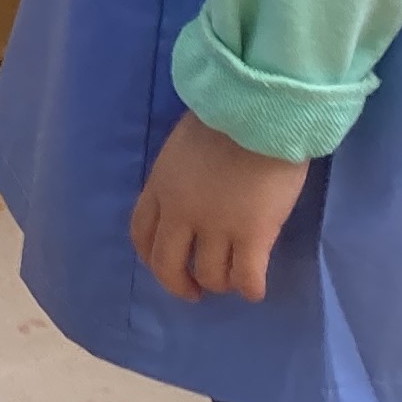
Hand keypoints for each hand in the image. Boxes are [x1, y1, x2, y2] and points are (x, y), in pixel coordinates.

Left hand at [131, 115, 309, 303]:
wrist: (260, 110)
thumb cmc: (225, 117)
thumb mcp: (182, 145)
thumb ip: (179, 175)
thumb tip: (188, 193)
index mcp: (161, 186)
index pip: (141, 233)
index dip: (151, 257)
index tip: (165, 266)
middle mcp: (182, 212)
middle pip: (167, 265)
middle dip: (178, 285)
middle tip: (194, 292)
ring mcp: (217, 226)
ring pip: (210, 275)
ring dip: (220, 283)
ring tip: (232, 279)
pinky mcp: (253, 234)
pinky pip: (247, 278)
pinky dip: (250, 289)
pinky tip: (255, 289)